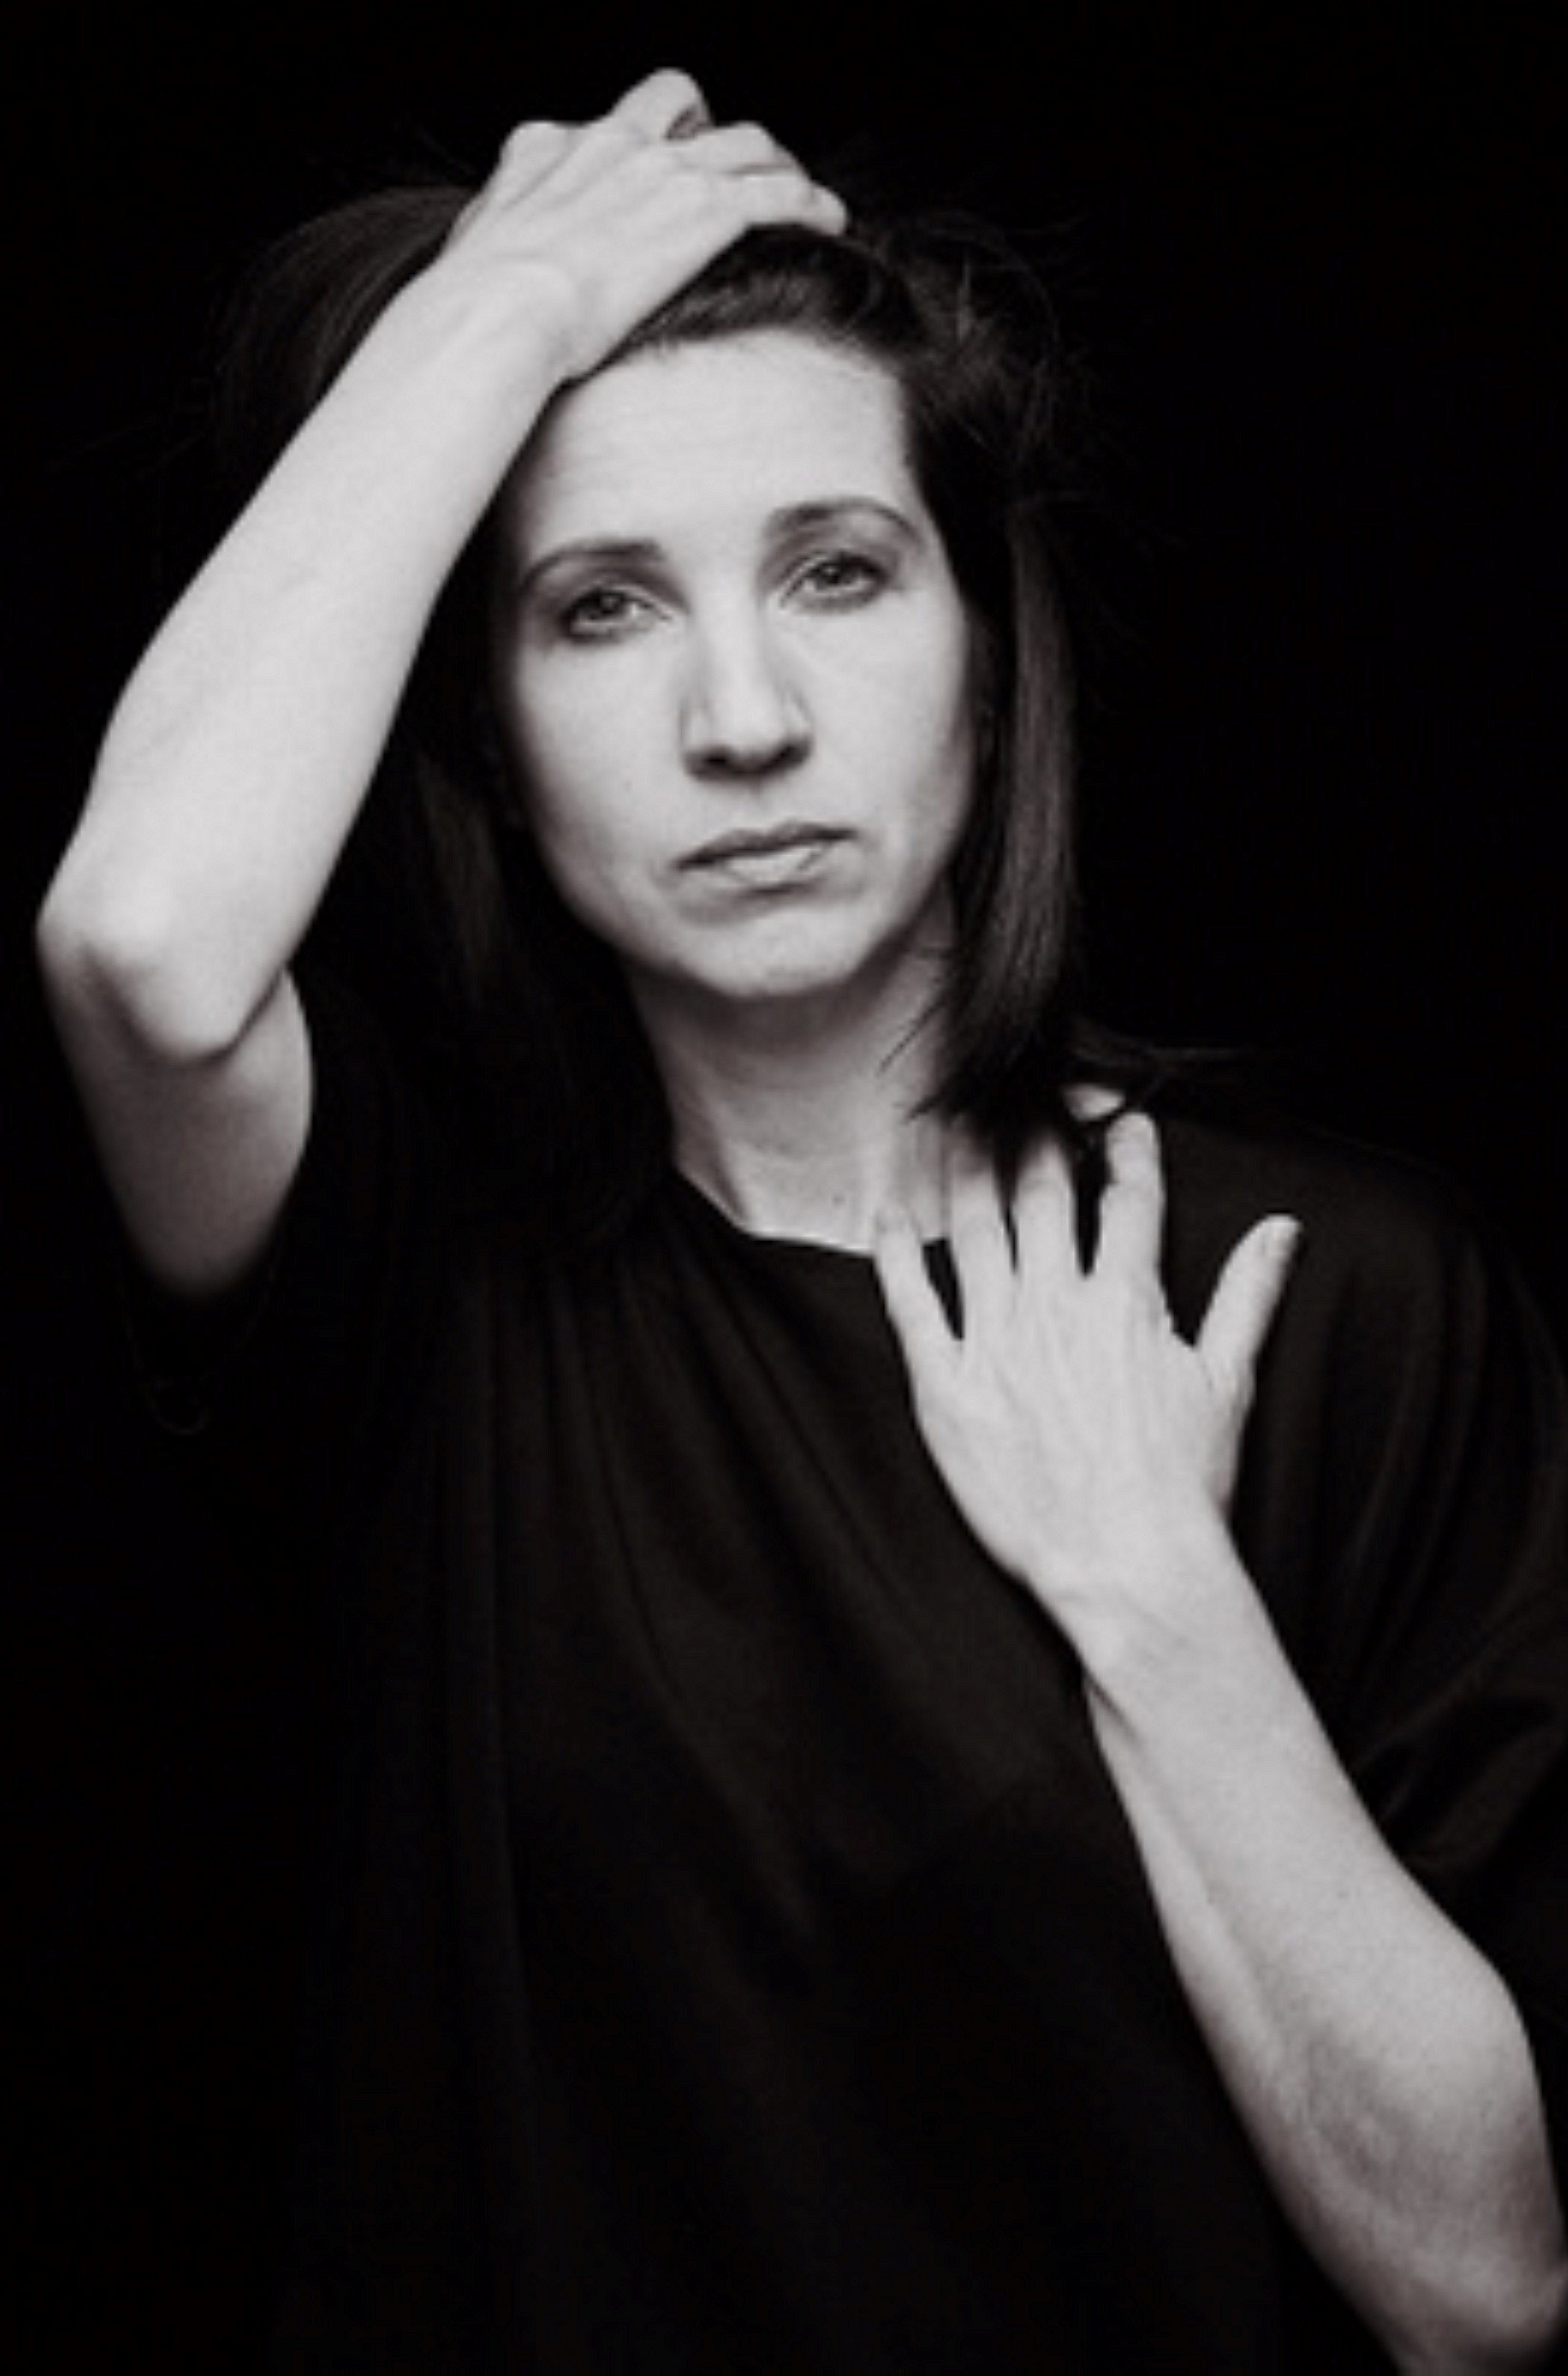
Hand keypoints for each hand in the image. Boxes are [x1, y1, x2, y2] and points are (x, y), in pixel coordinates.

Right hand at [441, 67, 845, 385]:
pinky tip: (831, 218)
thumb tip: (480, 267)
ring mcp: (662, 171)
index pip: (598, 126)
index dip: (632, 146)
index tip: (648, 178)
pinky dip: (811, 200)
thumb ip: (491, 243)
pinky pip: (781, 191)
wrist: (499, 312)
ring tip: (795, 192)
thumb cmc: (473, 304)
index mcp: (547, 150)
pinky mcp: (707, 209)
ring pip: (745, 139)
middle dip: (708, 128)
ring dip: (774, 162)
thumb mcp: (470, 257)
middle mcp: (610, 143)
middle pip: (679, 102)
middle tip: (728, 169)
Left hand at [873, 1114, 1300, 1661]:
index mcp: (1127, 1300)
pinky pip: (911, 1303)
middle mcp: (1058, 1306)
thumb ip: (1249, 1295)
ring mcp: (997, 1342)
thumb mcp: (1227, 1382)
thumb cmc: (1181, 1486)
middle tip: (1020, 1104)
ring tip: (956, 1135)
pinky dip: (898, 1253)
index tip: (1117, 1122)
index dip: (1125, 1150)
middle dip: (1033, 1139)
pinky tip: (891, 1219)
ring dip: (965, 1173)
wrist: (1126, 1565)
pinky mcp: (947, 1386)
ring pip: (975, 1230)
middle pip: (1041, 1195)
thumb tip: (1282, 1229)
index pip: (1128, 1198)